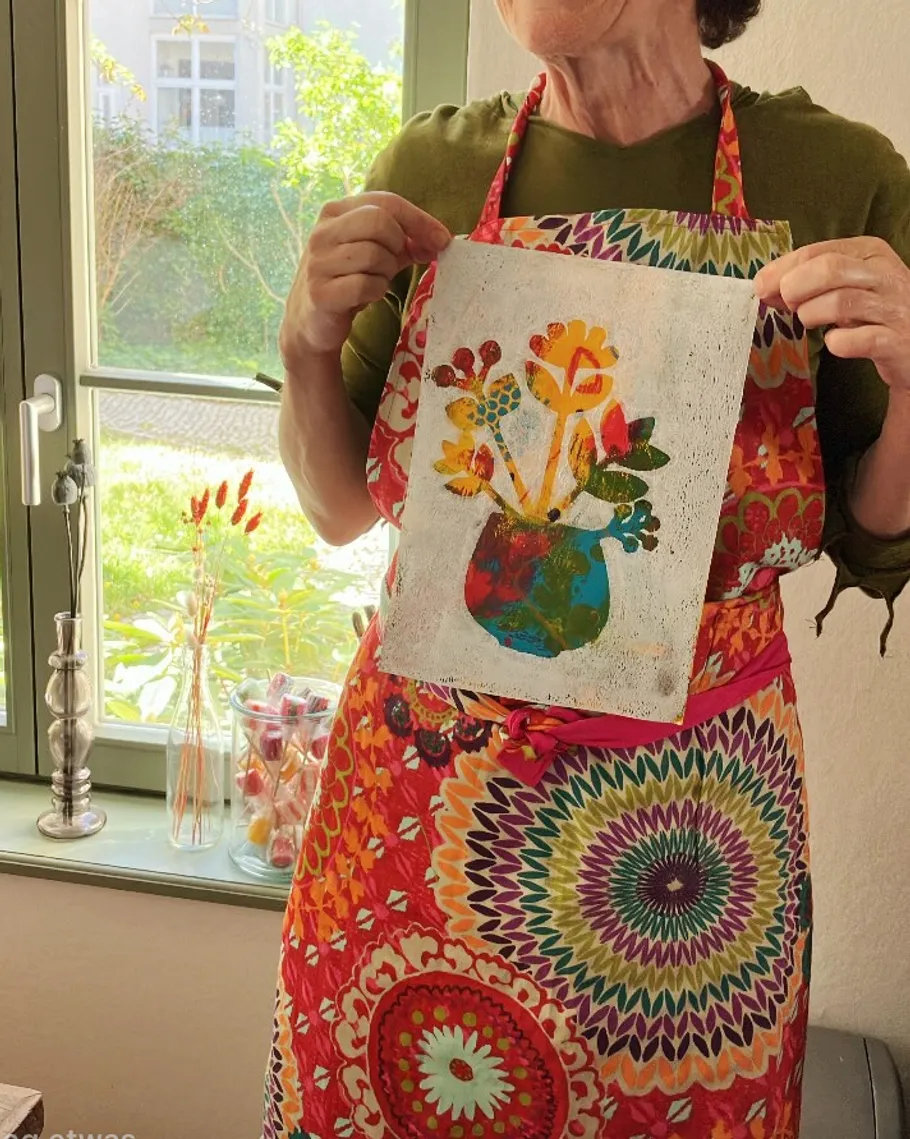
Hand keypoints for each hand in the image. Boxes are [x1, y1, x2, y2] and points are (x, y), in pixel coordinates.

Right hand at [280, 191, 450, 366]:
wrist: (312, 322)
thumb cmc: (347, 280)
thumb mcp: (376, 253)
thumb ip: (406, 242)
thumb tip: (440, 240)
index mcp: (335, 212)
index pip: (385, 202)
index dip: (419, 220)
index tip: (442, 240)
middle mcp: (322, 232)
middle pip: (379, 222)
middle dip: (398, 246)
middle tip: (393, 264)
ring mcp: (318, 262)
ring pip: (374, 255)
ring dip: (386, 273)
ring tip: (375, 281)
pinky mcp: (320, 293)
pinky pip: (365, 285)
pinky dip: (375, 292)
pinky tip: (366, 296)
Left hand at [754, 237, 909, 400]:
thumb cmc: (873, 311)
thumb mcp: (844, 286)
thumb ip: (807, 281)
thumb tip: (764, 286)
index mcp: (868, 252)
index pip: (815, 252)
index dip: (781, 271)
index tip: (762, 288)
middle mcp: (884, 274)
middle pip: (829, 270)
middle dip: (796, 289)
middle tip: (789, 306)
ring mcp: (893, 307)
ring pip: (841, 302)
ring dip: (812, 315)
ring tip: (812, 322)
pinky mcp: (896, 341)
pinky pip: (859, 340)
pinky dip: (838, 343)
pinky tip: (836, 342)